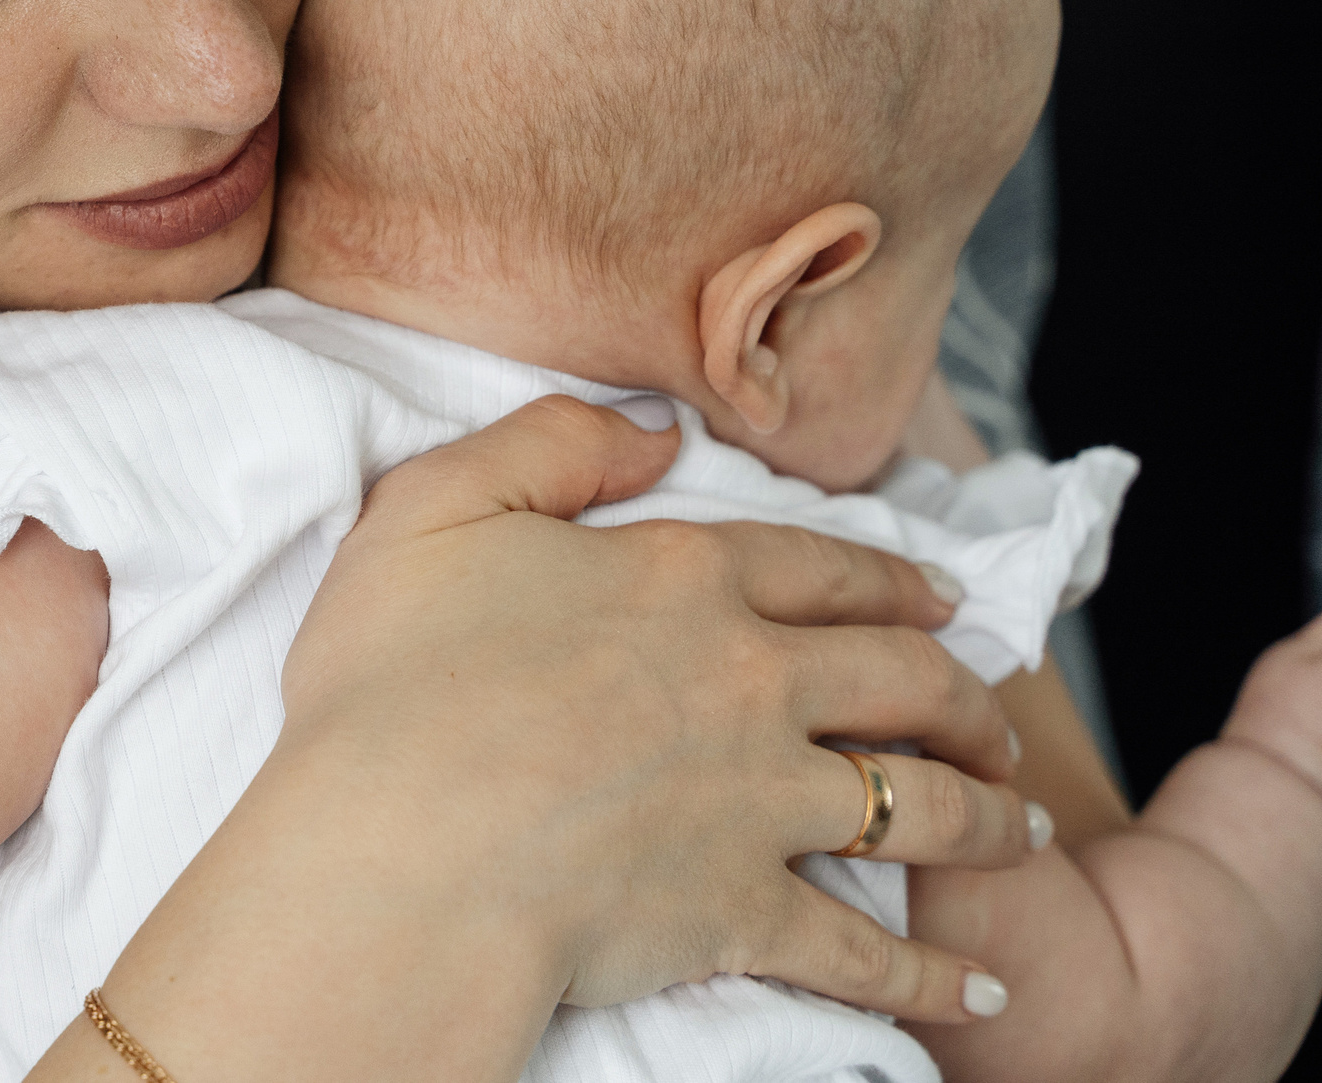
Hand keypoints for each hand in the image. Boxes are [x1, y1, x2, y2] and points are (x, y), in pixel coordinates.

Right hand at [280, 397, 1030, 1022]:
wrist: (401, 854)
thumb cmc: (390, 682)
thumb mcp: (436, 508)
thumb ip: (550, 445)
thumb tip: (657, 431)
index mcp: (680, 579)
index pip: (818, 566)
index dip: (890, 578)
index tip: (941, 600)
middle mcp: (748, 681)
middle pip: (903, 679)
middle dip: (967, 697)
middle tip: (1000, 717)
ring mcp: (760, 802)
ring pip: (920, 805)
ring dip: (989, 818)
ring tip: (1025, 830)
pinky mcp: (748, 913)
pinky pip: (870, 950)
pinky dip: (933, 973)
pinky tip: (976, 984)